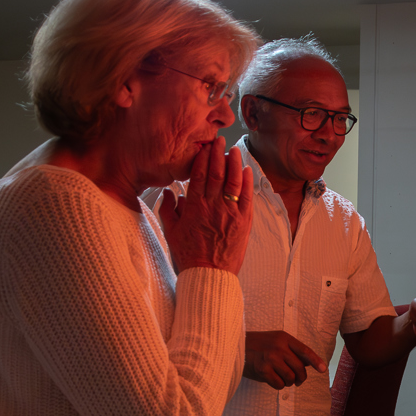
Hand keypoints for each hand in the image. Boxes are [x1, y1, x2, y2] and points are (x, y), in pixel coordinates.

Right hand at [159, 137, 252, 274]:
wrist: (209, 275)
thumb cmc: (189, 255)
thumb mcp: (171, 232)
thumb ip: (168, 209)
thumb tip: (170, 192)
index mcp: (194, 207)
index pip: (199, 175)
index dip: (203, 158)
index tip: (205, 147)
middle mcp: (212, 206)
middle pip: (217, 173)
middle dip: (218, 154)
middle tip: (219, 141)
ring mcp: (230, 213)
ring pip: (233, 182)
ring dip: (234, 164)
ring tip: (234, 151)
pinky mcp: (244, 222)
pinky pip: (246, 198)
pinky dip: (247, 182)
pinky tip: (247, 171)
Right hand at [243, 330, 327, 388]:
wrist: (235, 347)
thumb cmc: (258, 345)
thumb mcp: (276, 341)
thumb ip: (291, 350)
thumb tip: (308, 364)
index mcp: (284, 338)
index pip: (304, 350)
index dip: (315, 361)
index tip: (323, 370)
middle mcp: (278, 347)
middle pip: (299, 368)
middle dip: (301, 377)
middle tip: (298, 381)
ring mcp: (270, 358)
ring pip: (290, 378)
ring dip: (289, 382)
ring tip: (283, 379)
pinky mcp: (262, 370)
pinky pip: (279, 384)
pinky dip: (279, 386)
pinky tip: (273, 380)